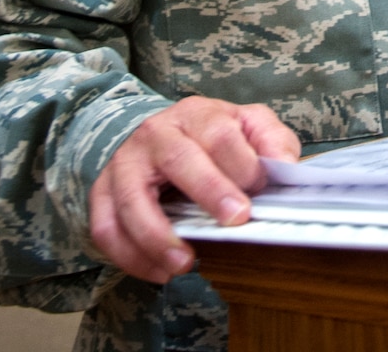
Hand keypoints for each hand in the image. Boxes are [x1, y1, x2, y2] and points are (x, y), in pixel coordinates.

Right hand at [88, 96, 300, 283]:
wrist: (156, 133)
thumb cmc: (208, 136)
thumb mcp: (246, 125)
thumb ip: (271, 141)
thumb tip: (285, 167)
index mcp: (196, 114)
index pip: (219, 134)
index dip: (242, 164)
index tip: (259, 189)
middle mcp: (155, 134)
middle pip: (178, 159)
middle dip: (208, 191)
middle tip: (235, 221)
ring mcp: (124, 163)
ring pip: (132, 200)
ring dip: (157, 237)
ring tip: (184, 264)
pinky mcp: (102, 192)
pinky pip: (106, 228)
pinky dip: (129, 256)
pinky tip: (158, 272)